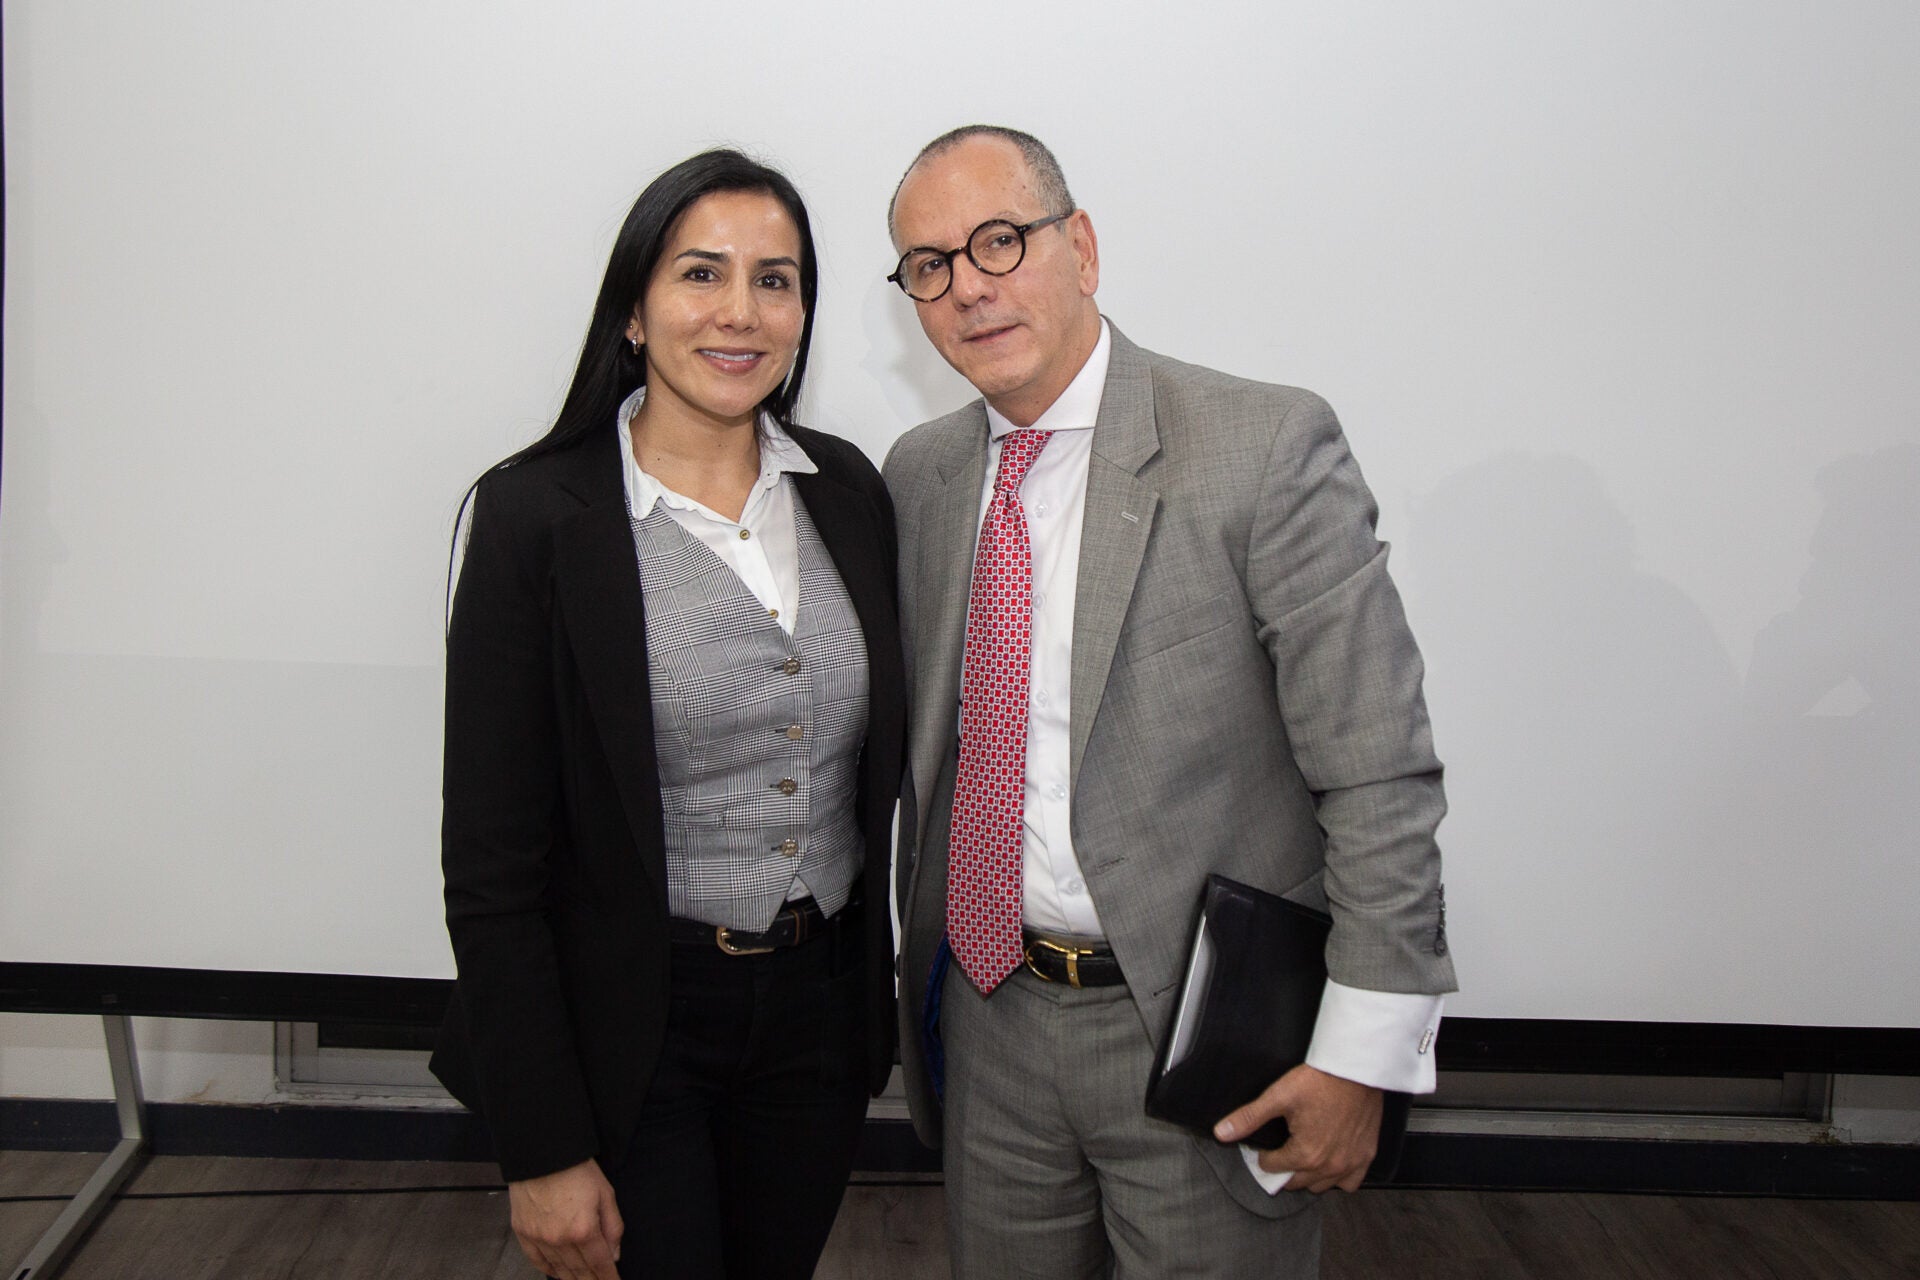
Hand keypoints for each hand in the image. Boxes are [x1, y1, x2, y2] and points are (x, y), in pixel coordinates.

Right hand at [507, 1158, 623, 1279]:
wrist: (542, 1153)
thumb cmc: (577, 1169)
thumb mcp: (606, 1194)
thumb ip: (613, 1227)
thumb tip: (614, 1255)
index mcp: (584, 1230)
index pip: (600, 1263)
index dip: (609, 1277)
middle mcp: (560, 1239)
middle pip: (579, 1271)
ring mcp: (539, 1238)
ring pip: (558, 1269)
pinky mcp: (523, 1232)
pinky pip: (536, 1260)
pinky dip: (547, 1269)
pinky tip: (556, 1274)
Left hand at [1213, 1063, 1382, 1192]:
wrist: (1355, 1068)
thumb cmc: (1320, 1080)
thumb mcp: (1278, 1096)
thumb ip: (1249, 1118)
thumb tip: (1221, 1132)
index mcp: (1305, 1154)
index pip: (1272, 1167)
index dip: (1264, 1156)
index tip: (1265, 1147)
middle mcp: (1328, 1165)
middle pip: (1295, 1182)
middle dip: (1284, 1169)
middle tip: (1281, 1152)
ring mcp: (1349, 1163)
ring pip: (1321, 1186)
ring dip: (1309, 1177)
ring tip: (1303, 1157)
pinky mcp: (1366, 1156)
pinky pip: (1350, 1183)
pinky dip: (1338, 1178)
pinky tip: (1330, 1163)